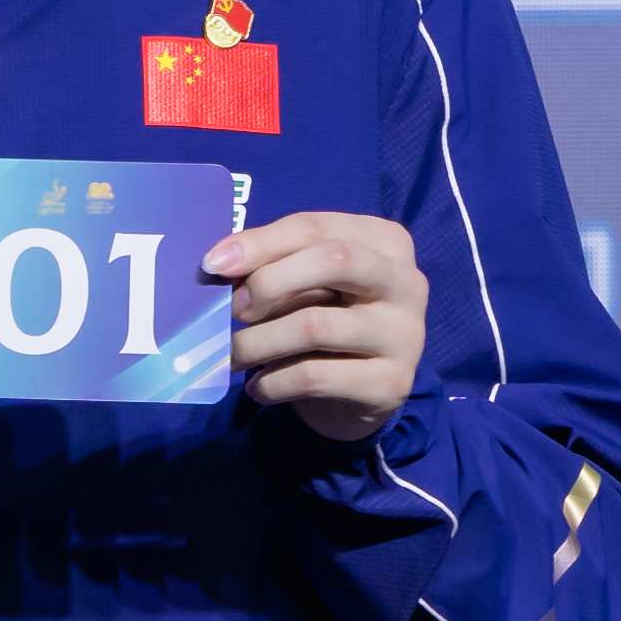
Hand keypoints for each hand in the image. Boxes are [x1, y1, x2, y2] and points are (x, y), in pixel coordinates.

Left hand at [204, 212, 427, 445]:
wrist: (360, 393)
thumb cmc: (326, 319)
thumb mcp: (304, 282)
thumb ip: (273, 263)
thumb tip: (219, 263)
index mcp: (385, 241)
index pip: (315, 228)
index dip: (260, 243)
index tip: (213, 264)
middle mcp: (406, 282)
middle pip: (334, 261)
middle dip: (270, 282)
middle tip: (233, 310)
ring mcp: (405, 334)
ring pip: (316, 326)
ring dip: (258, 342)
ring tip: (234, 355)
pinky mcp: (391, 384)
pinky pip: (315, 376)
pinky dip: (272, 382)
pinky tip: (258, 387)